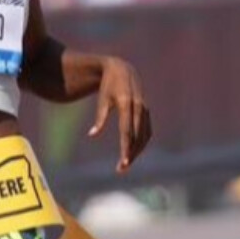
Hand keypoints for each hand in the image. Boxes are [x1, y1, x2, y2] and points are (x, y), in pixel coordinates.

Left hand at [90, 57, 151, 172]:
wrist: (123, 69)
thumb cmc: (109, 85)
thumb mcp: (102, 99)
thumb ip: (100, 117)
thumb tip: (92, 135)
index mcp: (127, 103)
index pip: (127, 131)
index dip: (126, 148)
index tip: (123, 163)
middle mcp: (139, 107)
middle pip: (137, 136)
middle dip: (131, 154)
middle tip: (121, 169)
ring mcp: (145, 109)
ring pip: (144, 135)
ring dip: (137, 151)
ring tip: (125, 164)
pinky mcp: (147, 112)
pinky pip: (147, 131)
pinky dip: (142, 143)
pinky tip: (133, 152)